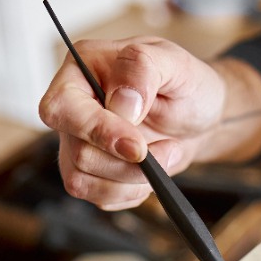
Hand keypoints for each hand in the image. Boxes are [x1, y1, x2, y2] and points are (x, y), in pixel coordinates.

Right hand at [38, 37, 228, 209]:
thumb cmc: (184, 84)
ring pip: (83, 181)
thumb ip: (141, 68)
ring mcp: (78, 142)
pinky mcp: (91, 173)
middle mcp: (73, 107)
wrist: (200, 118)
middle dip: (127, 163)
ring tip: (166, 156)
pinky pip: (99, 197)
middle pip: (77, 152)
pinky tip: (152, 172)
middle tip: (169, 148)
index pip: (61, 107)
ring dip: (132, 180)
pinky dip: (132, 192)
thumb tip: (120, 104)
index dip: (96, 131)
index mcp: (81, 69)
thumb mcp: (174, 62)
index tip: (137, 146)